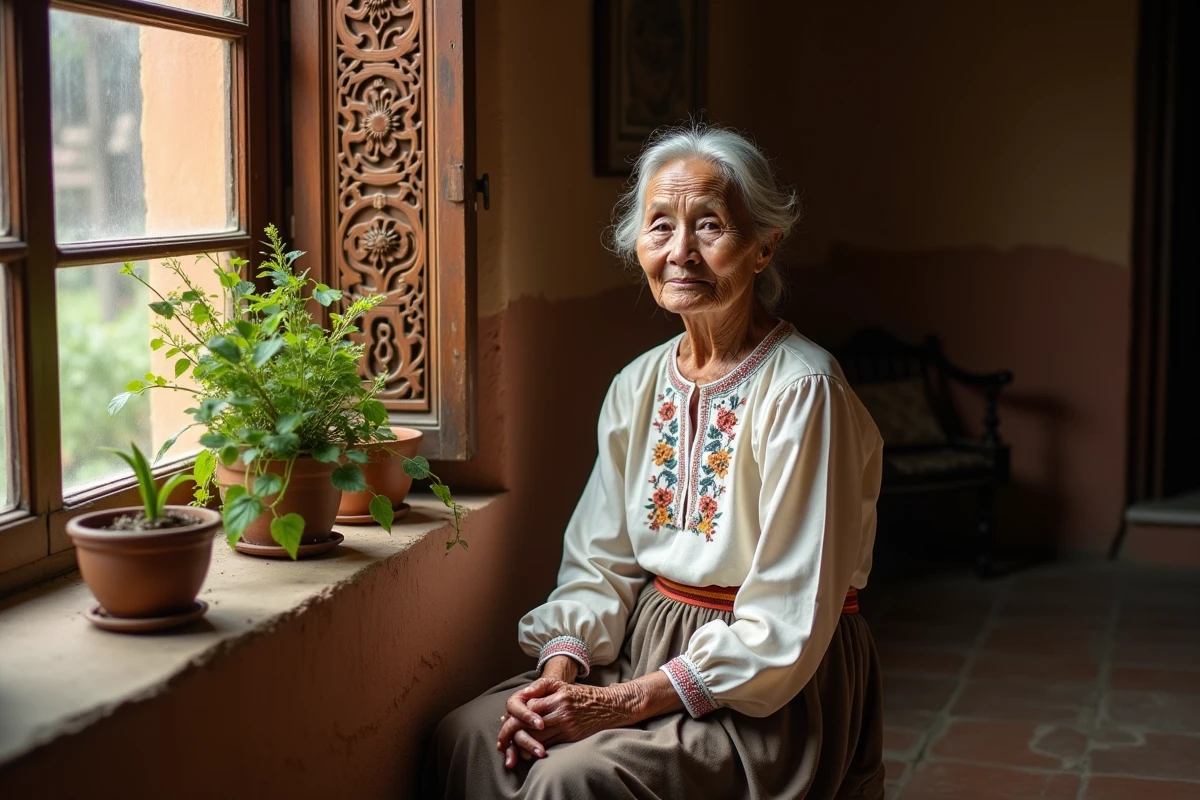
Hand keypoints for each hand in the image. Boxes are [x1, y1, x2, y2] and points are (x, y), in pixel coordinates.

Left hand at [498, 681, 643, 766]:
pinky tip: (528, 750)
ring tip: (512, 746)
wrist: (609, 706)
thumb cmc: (582, 695)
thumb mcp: (563, 685)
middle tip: (502, 739)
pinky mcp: (571, 736)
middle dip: (512, 732)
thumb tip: (523, 694)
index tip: (505, 720)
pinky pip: (549, 745)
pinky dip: (535, 748)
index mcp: (558, 695)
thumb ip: (542, 686)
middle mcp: (562, 710)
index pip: (529, 706)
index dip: (514, 715)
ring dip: (522, 742)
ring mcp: (567, 725)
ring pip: (537, 736)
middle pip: (529, 723)